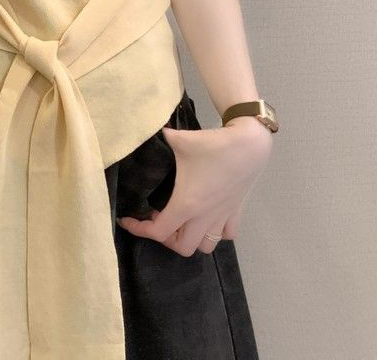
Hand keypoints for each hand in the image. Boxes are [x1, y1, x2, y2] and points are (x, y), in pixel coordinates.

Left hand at [116, 116, 272, 255]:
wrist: (249, 144)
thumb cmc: (212, 145)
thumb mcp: (178, 139)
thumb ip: (158, 139)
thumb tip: (145, 130)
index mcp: (186, 204)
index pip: (158, 232)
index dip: (139, 228)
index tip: (128, 219)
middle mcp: (204, 217)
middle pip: (182, 247)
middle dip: (166, 238)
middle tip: (158, 218)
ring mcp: (222, 217)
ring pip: (205, 246)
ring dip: (191, 238)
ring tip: (181, 220)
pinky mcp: (236, 212)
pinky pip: (226, 235)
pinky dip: (215, 233)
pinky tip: (207, 217)